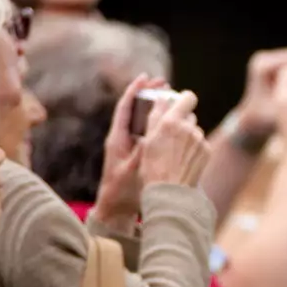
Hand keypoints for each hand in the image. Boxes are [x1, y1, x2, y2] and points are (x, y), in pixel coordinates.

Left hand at [94, 74, 160, 226]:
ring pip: (142, 120)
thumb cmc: (120, 192)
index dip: (135, 90)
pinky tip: (171, 122)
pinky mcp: (135, 154)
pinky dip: (158, 124)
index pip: (125, 107)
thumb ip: (140, 155)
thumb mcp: (131, 172)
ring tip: (170, 97)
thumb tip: (150, 138)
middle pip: (134, 109)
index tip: (146, 77)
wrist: (115, 209)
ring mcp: (128, 146)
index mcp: (117, 138)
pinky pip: (147, 133)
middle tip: (165, 83)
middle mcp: (122, 138)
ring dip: (155, 107)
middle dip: (149, 94)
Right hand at [138, 92, 210, 188]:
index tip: (178, 105)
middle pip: (190, 115)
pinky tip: (183, 160)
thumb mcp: (148, 140)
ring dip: (187, 136)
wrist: (170, 192)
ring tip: (175, 153)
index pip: (188, 97)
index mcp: (171, 121)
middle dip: (181, 122)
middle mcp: (188, 127)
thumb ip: (155, 115)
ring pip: (194, 130)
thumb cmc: (153, 167)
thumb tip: (162, 97)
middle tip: (170, 136)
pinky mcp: (206, 151)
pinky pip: (200, 143)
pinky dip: (193, 148)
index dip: (184, 99)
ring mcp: (200, 140)